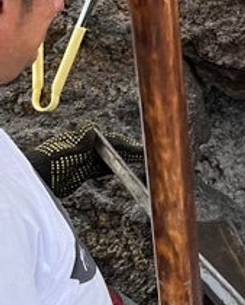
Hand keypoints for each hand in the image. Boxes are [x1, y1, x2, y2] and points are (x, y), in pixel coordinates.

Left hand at [24, 121, 143, 196]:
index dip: (126, 145)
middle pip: (113, 149)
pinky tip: (124, 168)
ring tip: (140, 160)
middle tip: (146, 154)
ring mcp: (85, 159)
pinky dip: (114, 169)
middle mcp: (86, 147)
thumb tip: (90, 127)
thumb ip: (80, 141)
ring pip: (109, 159)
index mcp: (84, 139)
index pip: (110, 141)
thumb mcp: (67, 150)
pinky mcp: (82, 172)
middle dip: (129, 151)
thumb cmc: (50, 161)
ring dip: (124, 160)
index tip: (140, 149)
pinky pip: (102, 169)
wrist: (39, 177)